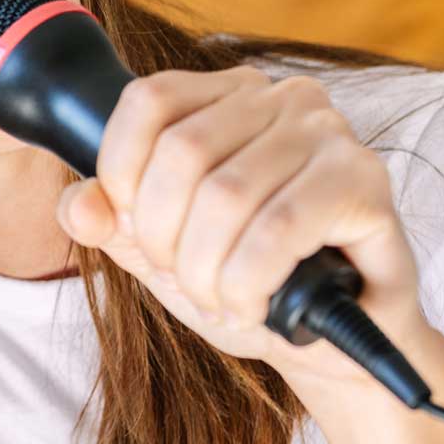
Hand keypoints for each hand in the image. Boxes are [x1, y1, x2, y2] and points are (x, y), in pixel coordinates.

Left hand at [56, 66, 443, 415]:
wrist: (335, 346)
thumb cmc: (250, 286)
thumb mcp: (162, 256)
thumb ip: (112, 224)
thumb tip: (78, 204)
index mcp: (228, 97)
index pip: (148, 101)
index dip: (121, 174)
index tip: (134, 232)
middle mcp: (282, 99)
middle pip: (182, 151)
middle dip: (164, 237)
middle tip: (186, 283)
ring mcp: (330, 133)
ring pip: (227, 196)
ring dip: (208, 272)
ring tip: (223, 301)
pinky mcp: (365, 182)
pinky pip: (278, 230)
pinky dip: (248, 283)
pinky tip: (254, 306)